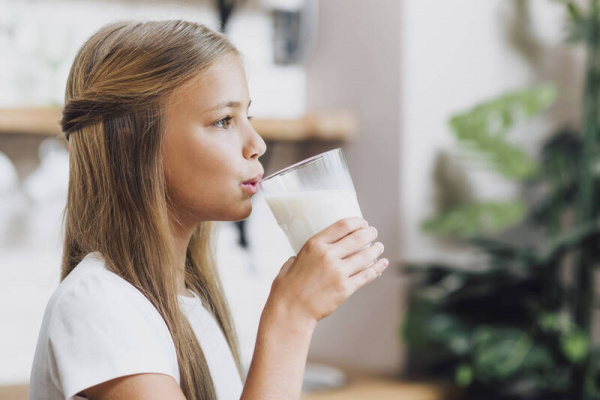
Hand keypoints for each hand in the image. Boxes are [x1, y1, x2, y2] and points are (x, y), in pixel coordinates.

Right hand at [266, 217, 387, 324]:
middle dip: (370, 233)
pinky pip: (367, 275)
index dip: (357, 222)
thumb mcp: (292, 261)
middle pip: (358, 238)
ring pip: (366, 256)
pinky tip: (383, 263)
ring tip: (379, 247)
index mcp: (314, 245)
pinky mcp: (345, 288)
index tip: (363, 223)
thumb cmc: (287, 287)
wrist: (291, 311)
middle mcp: (328, 256)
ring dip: (376, 249)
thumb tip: (314, 252)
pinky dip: (377, 268)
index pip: (343, 226)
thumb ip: (305, 254)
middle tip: (374, 233)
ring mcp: (338, 272)